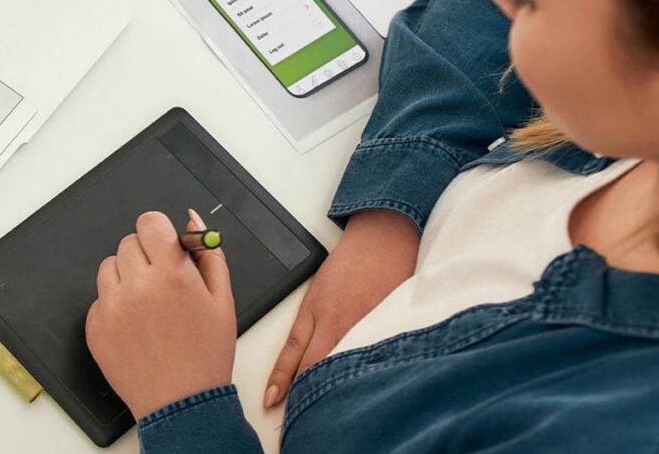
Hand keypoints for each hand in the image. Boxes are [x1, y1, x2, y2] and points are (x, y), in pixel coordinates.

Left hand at [86, 211, 236, 419]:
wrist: (182, 404)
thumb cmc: (205, 354)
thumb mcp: (222, 299)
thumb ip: (207, 253)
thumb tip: (193, 221)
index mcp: (172, 275)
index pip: (149, 222)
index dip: (158, 230)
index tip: (164, 243)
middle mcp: (137, 287)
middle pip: (128, 242)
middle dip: (146, 255)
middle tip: (162, 281)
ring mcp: (112, 308)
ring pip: (109, 267)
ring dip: (127, 277)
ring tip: (148, 304)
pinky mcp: (95, 328)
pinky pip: (99, 298)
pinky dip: (115, 305)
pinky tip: (136, 325)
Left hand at [263, 210, 419, 407]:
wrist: (382, 238)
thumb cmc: (349, 262)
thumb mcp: (316, 292)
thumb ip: (307, 328)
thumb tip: (297, 363)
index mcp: (315, 312)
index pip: (293, 355)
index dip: (282, 382)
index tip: (272, 403)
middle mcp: (337, 322)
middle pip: (315, 367)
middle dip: (304, 396)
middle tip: (295, 422)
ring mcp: (363, 326)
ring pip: (342, 366)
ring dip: (332, 389)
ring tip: (324, 414)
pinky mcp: (386, 326)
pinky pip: (371, 357)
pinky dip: (362, 375)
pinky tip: (359, 391)